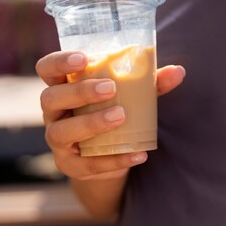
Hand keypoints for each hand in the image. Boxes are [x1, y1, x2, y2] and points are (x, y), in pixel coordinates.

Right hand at [36, 51, 184, 180]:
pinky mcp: (70, 165)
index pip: (47, 69)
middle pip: (50, 98)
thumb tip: (178, 72)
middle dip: (79, 92)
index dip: (59, 62)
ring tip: (120, 116)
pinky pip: (86, 164)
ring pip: (61, 132)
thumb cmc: (114, 111)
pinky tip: (137, 154)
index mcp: (63, 86)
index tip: (83, 59)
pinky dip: (113, 160)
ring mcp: (58, 140)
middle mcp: (54, 112)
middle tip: (111, 88)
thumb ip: (150, 83)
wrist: (108, 155)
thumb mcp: (131, 95)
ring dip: (91, 123)